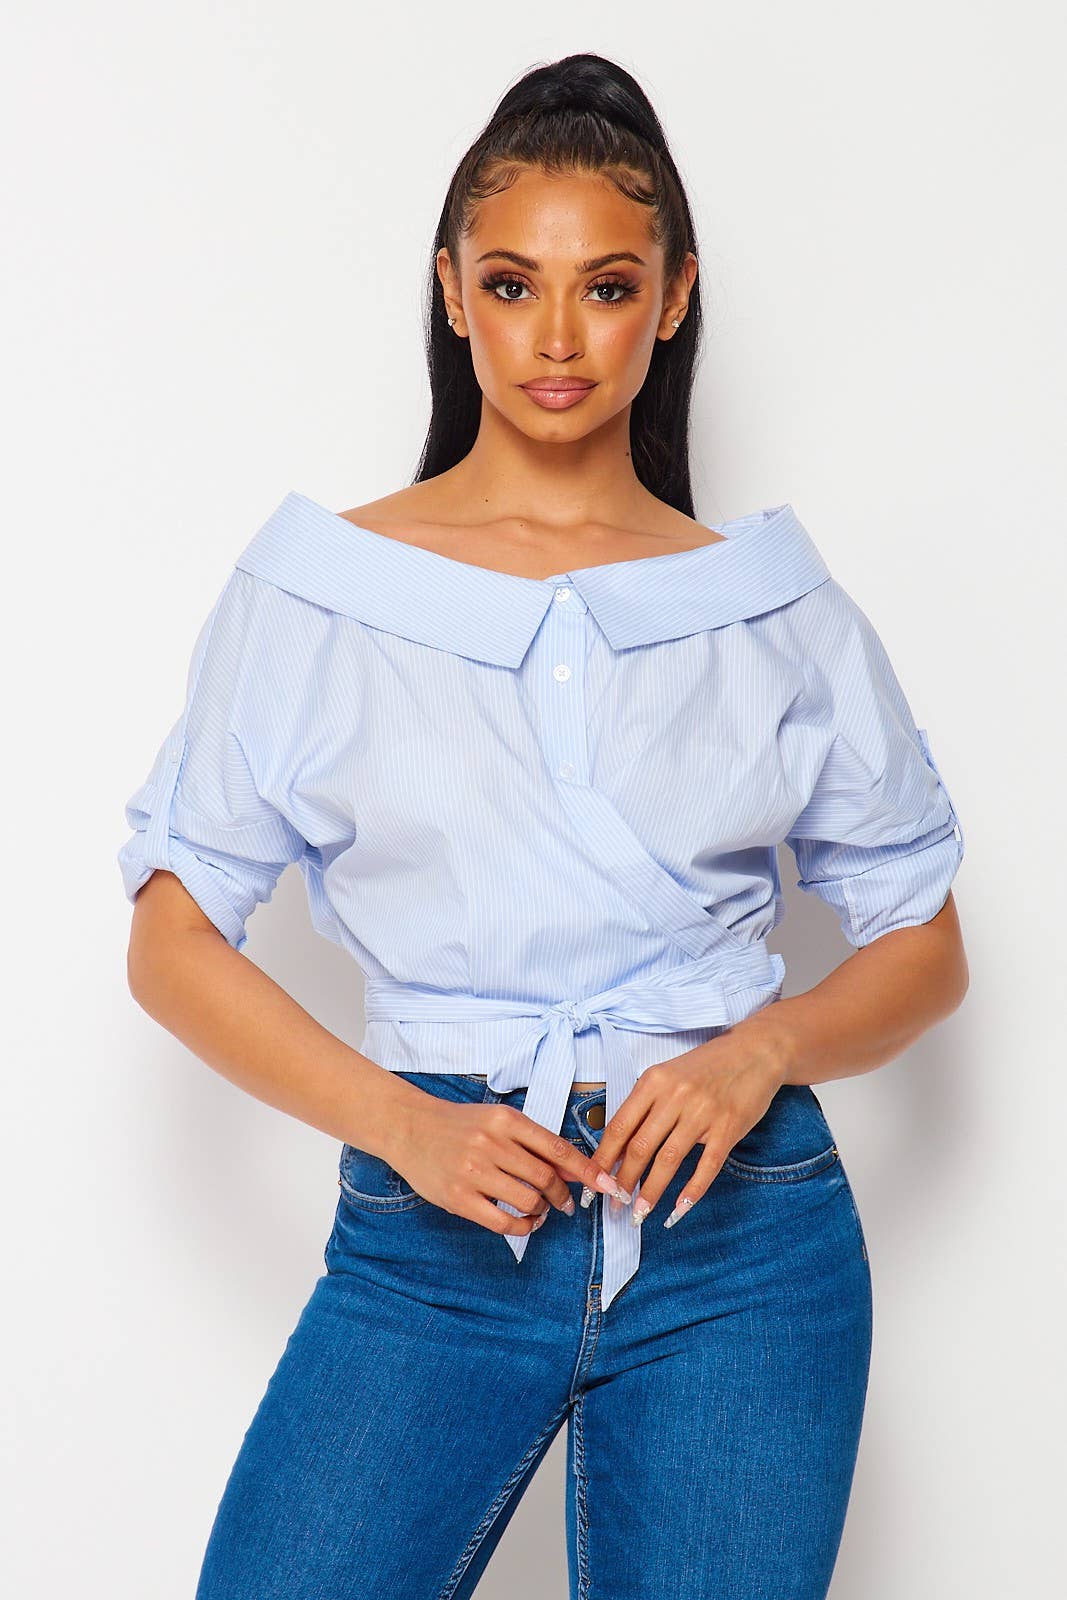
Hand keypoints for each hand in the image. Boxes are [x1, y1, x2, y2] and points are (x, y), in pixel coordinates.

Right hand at [387, 1093, 627, 1236]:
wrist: (410, 1128)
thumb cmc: (460, 1124)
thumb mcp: (498, 1121)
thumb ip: (533, 1142)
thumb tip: (574, 1168)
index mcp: (506, 1120)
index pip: (557, 1148)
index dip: (587, 1170)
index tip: (608, 1184)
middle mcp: (491, 1144)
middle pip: (546, 1177)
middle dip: (563, 1195)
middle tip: (567, 1203)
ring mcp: (474, 1172)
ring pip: (529, 1200)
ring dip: (543, 1210)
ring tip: (542, 1210)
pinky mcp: (459, 1198)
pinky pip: (503, 1221)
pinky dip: (523, 1226)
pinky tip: (527, 1222)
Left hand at [591, 1038, 787, 1227]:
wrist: (755, 1052)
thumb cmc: (707, 1067)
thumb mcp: (668, 1076)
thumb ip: (644, 1107)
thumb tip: (619, 1150)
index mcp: (653, 1081)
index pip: (620, 1126)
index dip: (604, 1159)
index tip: (594, 1182)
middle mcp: (675, 1096)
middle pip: (640, 1147)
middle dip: (623, 1182)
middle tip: (615, 1205)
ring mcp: (703, 1112)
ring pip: (669, 1160)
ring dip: (651, 1191)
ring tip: (639, 1213)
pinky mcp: (728, 1128)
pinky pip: (706, 1166)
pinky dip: (691, 1192)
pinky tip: (679, 1209)